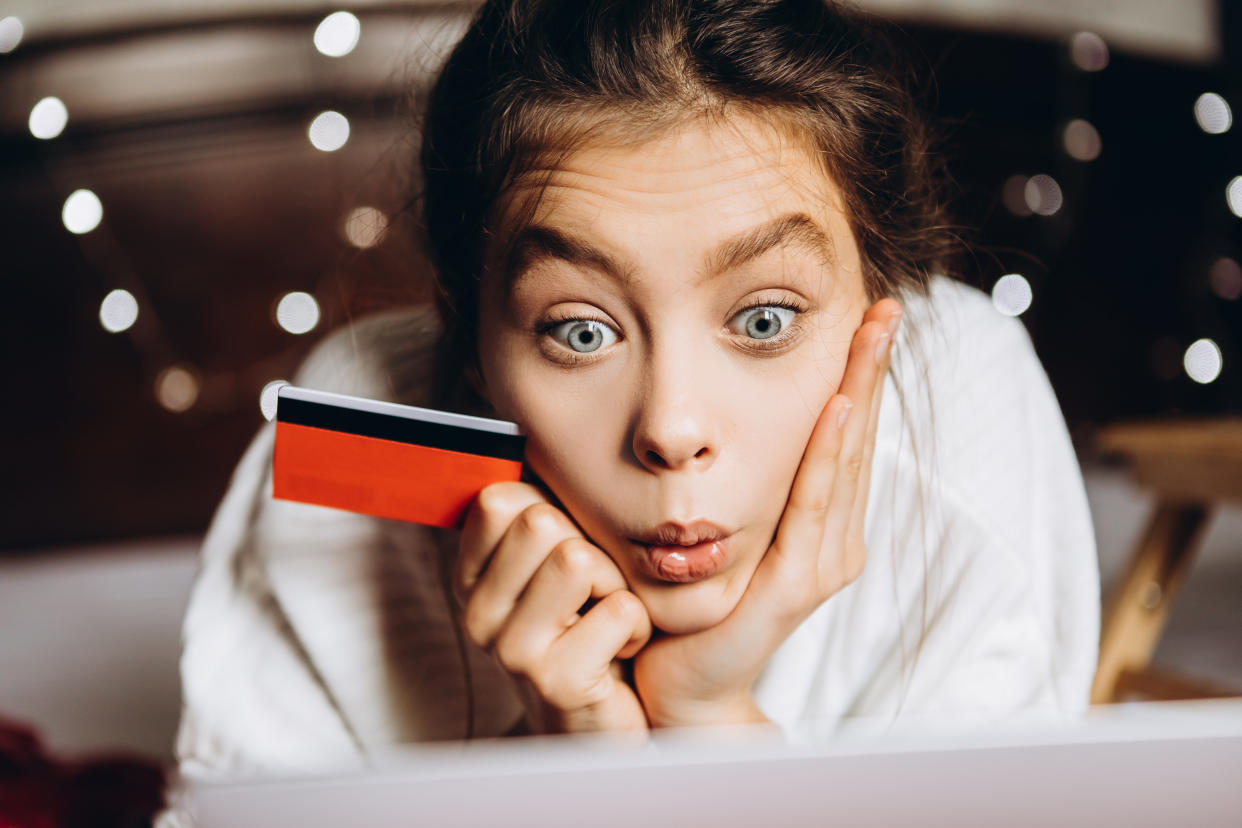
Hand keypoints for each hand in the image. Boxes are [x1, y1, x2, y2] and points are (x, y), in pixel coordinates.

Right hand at [455, 481, 652, 733]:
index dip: (552, 512)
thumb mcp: (554, 569)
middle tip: (593, 593)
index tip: (563, 551)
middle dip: (590, 549)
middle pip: (539, 521)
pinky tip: (620, 653)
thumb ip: (536, 513)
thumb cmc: (590, 633)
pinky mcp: (555, 682)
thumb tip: (526, 428)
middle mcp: (479, 614)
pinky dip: (638, 626)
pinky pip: (619, 608)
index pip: (498, 499)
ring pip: (577, 558)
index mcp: (472, 578)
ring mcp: (511, 651)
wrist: (611, 726)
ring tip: (606, 619)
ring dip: (615, 585)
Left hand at [631, 299, 902, 727]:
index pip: (844, 435)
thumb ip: (738, 487)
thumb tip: (717, 424)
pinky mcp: (799, 584)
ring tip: (872, 336)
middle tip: (885, 309)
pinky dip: (828, 455)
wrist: (683, 687)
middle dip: (870, 370)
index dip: (859, 376)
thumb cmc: (693, 607)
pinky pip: (813, 506)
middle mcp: (834, 540)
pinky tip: (837, 408)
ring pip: (844, 461)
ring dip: (858, 393)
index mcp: (821, 524)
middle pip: (857, 438)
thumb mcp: (721, 530)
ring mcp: (822, 562)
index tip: (868, 319)